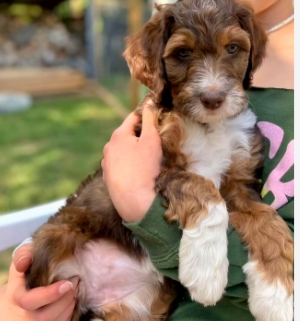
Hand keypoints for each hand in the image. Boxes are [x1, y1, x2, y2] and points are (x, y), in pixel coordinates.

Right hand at [1, 244, 75, 320]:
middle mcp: (24, 312)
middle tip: (75, 283)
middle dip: (64, 301)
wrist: (32, 284)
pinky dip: (70, 314)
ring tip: (76, 289)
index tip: (67, 283)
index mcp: (16, 296)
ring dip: (69, 306)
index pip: (28, 302)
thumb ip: (24, 254)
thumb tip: (23, 262)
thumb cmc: (30, 268)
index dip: (49, 295)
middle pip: (44, 317)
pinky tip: (73, 300)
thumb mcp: (26, 257)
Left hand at [102, 106, 161, 223]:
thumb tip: (149, 104)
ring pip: (122, 152)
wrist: (135, 200)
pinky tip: (138, 175)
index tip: (157, 120)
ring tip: (147, 163)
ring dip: (133, 153)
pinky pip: (120, 167)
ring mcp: (107, 164)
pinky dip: (128, 167)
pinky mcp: (108, 178)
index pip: (133, 118)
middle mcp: (109, 147)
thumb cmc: (145, 169)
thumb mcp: (152, 141)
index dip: (146, 117)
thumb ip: (150, 121)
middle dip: (140, 138)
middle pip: (127, 136)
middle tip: (155, 145)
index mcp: (118, 135)